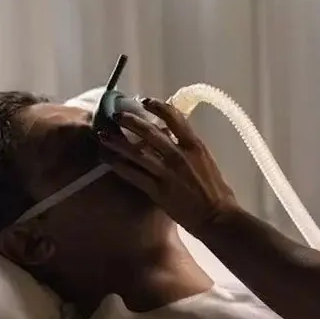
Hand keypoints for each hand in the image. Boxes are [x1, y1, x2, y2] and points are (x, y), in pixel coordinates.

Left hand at [97, 98, 237, 232]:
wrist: (217, 217)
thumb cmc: (216, 190)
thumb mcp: (207, 161)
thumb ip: (190, 147)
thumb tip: (174, 135)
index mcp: (196, 146)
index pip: (175, 118)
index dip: (158, 107)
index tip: (145, 101)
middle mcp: (180, 156)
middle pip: (150, 132)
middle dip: (130, 121)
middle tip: (116, 115)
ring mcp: (167, 173)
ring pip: (136, 152)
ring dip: (117, 142)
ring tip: (103, 134)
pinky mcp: (157, 190)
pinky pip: (132, 174)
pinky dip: (118, 165)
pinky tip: (107, 158)